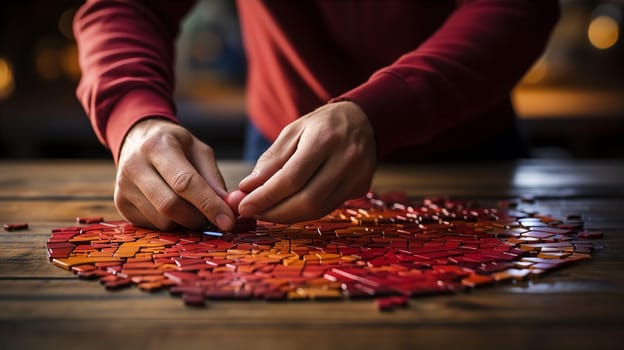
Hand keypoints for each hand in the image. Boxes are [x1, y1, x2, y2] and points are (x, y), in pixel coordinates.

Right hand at [114, 118, 235, 230]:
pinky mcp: (120, 204)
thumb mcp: (198, 150)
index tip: (228, 221)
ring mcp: (123, 187)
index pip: (184, 182)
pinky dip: (170, 224)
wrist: (137, 139)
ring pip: (161, 221)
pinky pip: (152, 226)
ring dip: (184, 223)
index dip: (209, 204)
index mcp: (157, 146)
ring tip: (193, 209)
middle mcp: (134, 166)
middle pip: (170, 206)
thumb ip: (213, 177)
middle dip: (197, 218)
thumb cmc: (175, 145)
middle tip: (212, 217)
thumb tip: (228, 206)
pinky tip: (174, 210)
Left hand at [237, 101, 376, 222]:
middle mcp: (346, 159)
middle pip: (307, 200)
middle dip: (275, 212)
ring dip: (287, 216)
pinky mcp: (361, 188)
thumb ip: (271, 161)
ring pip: (318, 209)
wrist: (363, 120)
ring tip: (266, 212)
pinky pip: (328, 208)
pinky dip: (304, 212)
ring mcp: (358, 176)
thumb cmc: (323, 125)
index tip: (243, 206)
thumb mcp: (293, 132)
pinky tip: (288, 208)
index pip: (291, 178)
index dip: (265, 197)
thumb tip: (247, 189)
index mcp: (325, 139)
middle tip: (253, 213)